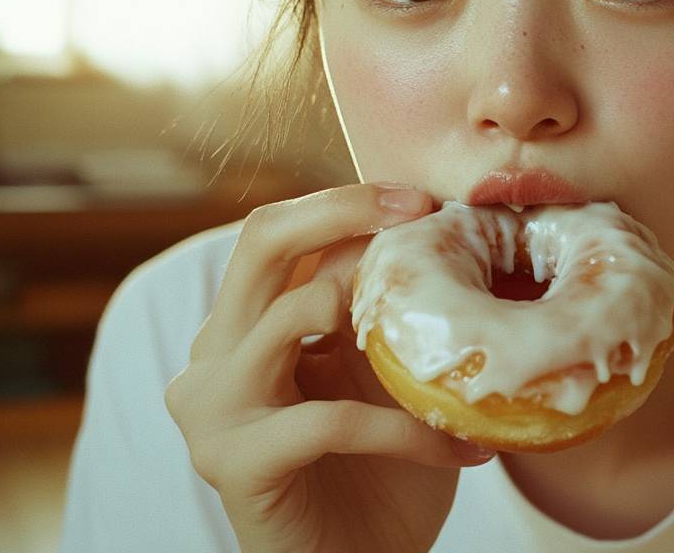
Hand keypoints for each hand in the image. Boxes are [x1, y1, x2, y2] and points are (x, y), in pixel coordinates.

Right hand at [164, 183, 492, 552]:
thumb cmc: (380, 473)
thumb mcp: (385, 372)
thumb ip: (380, 307)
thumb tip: (424, 221)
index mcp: (243, 325)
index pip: (278, 232)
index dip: (347, 203)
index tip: (423, 199)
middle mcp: (213, 353)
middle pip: (259, 241)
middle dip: (345, 211)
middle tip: (419, 213)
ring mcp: (212, 405)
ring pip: (294, 311)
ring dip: (389, 326)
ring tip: (452, 355)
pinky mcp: (232, 460)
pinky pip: (330, 418)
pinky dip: (405, 429)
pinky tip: (461, 451)